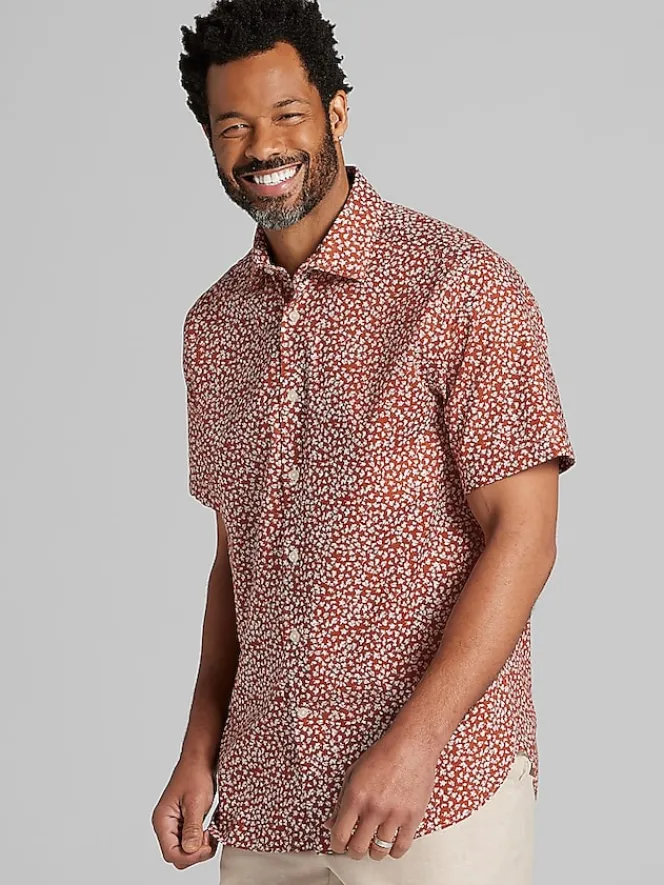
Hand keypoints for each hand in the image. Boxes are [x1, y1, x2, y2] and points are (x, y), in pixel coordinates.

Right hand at [151, 756, 218, 869]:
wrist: (200, 759)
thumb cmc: (196, 774)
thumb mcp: (196, 801)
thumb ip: (192, 827)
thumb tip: (190, 850)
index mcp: (163, 820)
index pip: (171, 853)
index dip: (189, 855)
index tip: (205, 845)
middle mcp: (165, 825)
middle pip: (177, 855)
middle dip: (195, 852)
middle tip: (209, 838)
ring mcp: (174, 824)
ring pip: (185, 850)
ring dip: (199, 847)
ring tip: (210, 832)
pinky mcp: (183, 822)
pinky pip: (190, 841)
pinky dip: (201, 840)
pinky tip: (209, 830)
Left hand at [323, 726, 438, 860]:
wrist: (412, 745)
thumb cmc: (384, 754)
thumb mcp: (353, 773)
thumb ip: (341, 801)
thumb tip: (331, 822)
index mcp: (356, 796)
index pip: (340, 835)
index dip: (336, 845)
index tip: (338, 845)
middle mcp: (374, 808)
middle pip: (358, 848)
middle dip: (353, 852)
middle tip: (354, 848)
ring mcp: (394, 814)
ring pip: (379, 851)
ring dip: (373, 852)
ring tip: (373, 845)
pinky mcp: (413, 817)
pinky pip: (401, 848)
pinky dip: (393, 852)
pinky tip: (390, 845)